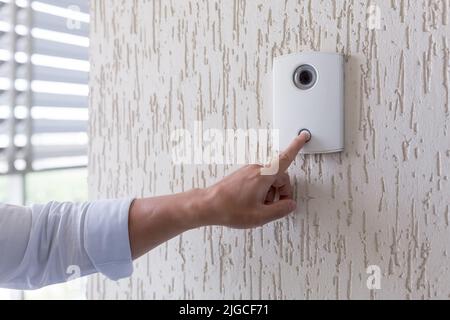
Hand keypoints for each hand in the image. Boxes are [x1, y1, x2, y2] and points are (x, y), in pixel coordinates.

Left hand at [129, 131, 309, 258]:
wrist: (208, 206)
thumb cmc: (230, 209)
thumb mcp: (261, 216)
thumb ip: (281, 209)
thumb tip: (290, 205)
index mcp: (264, 175)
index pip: (285, 158)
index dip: (297, 146)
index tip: (303, 136)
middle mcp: (256, 169)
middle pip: (280, 176)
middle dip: (282, 192)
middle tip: (275, 207)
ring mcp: (248, 171)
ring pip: (269, 180)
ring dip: (270, 193)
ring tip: (259, 208)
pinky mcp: (242, 175)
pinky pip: (259, 180)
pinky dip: (261, 191)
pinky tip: (252, 204)